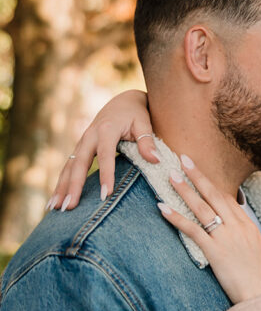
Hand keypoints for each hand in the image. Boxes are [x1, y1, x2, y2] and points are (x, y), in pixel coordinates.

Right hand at [49, 90, 156, 210]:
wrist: (123, 101)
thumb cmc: (136, 113)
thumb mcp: (144, 123)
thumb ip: (147, 141)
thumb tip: (156, 160)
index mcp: (107, 129)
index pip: (105, 155)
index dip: (105, 175)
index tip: (105, 195)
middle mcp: (90, 135)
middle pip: (79, 163)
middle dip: (74, 186)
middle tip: (70, 207)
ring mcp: (82, 142)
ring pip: (69, 167)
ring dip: (61, 188)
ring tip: (55, 208)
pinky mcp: (80, 148)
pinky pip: (68, 168)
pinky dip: (61, 184)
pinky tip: (55, 201)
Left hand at [159, 155, 260, 303]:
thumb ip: (251, 239)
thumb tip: (247, 234)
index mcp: (248, 226)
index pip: (227, 198)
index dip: (211, 183)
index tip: (199, 171)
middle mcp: (237, 227)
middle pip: (214, 195)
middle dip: (197, 175)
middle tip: (182, 159)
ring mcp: (225, 238)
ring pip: (202, 208)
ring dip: (185, 190)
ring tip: (171, 175)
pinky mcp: (215, 252)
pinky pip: (192, 231)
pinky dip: (176, 218)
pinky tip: (163, 208)